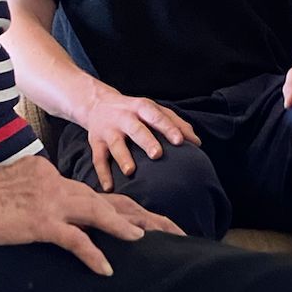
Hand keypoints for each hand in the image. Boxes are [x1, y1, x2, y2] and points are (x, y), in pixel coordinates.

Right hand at [0, 156, 180, 275]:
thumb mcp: (15, 183)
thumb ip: (36, 187)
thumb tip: (44, 197)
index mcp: (52, 176)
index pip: (94, 194)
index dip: (123, 209)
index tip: (146, 221)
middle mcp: (58, 185)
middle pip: (109, 201)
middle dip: (143, 217)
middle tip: (173, 229)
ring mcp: (52, 203)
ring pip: (100, 213)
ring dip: (127, 229)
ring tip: (150, 241)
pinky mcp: (41, 222)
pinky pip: (74, 240)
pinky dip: (93, 254)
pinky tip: (107, 268)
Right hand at [84, 90, 199, 191]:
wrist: (97, 104)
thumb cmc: (134, 111)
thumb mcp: (153, 110)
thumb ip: (175, 122)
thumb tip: (196, 141)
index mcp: (142, 107)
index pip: (157, 117)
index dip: (168, 128)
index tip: (180, 141)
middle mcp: (124, 117)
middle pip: (136, 129)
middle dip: (146, 141)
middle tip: (157, 154)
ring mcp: (108, 130)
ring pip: (115, 144)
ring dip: (122, 157)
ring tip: (130, 171)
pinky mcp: (95, 142)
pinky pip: (98, 159)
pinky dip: (102, 174)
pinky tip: (109, 188)